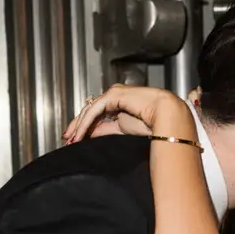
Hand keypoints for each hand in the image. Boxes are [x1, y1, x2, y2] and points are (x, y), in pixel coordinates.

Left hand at [64, 85, 192, 145]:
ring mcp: (114, 93)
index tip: (74, 140)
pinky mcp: (114, 94)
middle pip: (89, 111)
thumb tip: (88, 135)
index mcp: (118, 103)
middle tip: (67, 139)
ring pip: (90, 110)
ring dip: (78, 125)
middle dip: (77, 126)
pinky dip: (85, 123)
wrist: (167, 117)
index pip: (95, 114)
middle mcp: (114, 95)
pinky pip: (95, 110)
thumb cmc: (151, 123)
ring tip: (71, 139)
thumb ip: (105, 130)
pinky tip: (79, 134)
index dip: (83, 127)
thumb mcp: (122, 130)